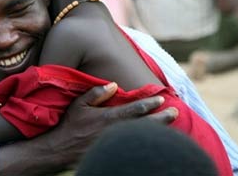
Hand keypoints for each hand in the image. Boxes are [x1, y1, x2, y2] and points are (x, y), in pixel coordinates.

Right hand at [48, 83, 177, 166]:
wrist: (61, 149)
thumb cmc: (71, 124)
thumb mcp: (79, 104)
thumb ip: (96, 93)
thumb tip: (114, 85)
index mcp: (109, 117)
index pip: (134, 109)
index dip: (149, 104)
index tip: (161, 100)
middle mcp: (116, 130)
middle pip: (145, 124)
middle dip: (162, 119)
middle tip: (176, 112)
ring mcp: (116, 143)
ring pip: (142, 136)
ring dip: (158, 131)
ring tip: (172, 126)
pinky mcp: (114, 151)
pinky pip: (135, 147)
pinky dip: (146, 142)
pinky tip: (155, 140)